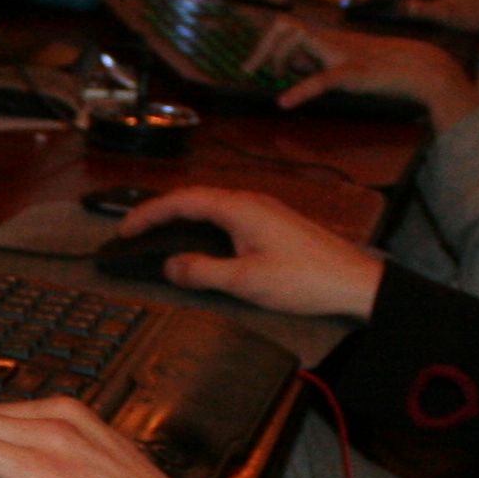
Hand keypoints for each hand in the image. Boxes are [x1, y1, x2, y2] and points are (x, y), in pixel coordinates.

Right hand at [119, 186, 382, 319]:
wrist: (354, 281)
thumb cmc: (305, 279)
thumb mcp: (246, 281)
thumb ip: (203, 271)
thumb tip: (170, 265)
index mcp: (239, 208)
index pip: (181, 200)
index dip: (148, 213)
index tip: (124, 229)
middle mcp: (250, 200)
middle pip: (194, 197)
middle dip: (160, 211)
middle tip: (134, 230)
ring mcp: (263, 209)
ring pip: (211, 204)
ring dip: (182, 216)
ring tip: (159, 233)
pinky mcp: (273, 222)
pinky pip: (227, 214)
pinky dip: (203, 223)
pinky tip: (201, 240)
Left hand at [257, 15, 478, 122]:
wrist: (419, 67)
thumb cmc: (383, 66)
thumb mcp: (341, 63)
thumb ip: (316, 61)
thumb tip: (290, 64)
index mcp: (327, 35)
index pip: (286, 25)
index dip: (266, 42)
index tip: (254, 65)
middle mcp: (330, 37)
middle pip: (285, 23)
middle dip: (264, 46)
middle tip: (253, 70)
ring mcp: (341, 52)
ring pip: (299, 38)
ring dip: (279, 58)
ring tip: (277, 79)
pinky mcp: (353, 72)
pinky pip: (322, 78)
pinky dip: (301, 90)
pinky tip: (285, 103)